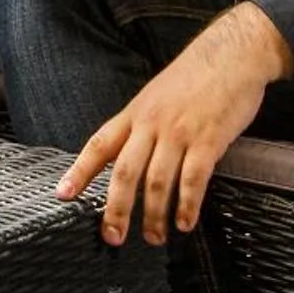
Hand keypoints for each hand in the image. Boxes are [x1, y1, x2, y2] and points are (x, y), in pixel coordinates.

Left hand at [55, 2, 293, 246]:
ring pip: (157, 181)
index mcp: (134, 113)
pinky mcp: (208, 140)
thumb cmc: (194, 78)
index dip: (79, 171)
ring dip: (153, 215)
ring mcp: (179, 132)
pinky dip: (187, 205)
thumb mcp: (156, 96)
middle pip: (124, 171)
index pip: (99, 145)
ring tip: (153, 237)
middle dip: (115, 208)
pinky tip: (184, 223)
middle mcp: (151, 124)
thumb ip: (142, 126)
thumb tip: (128, 157)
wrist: (231, 55)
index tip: (63, 195)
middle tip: (112, 236)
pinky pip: (193, 179)